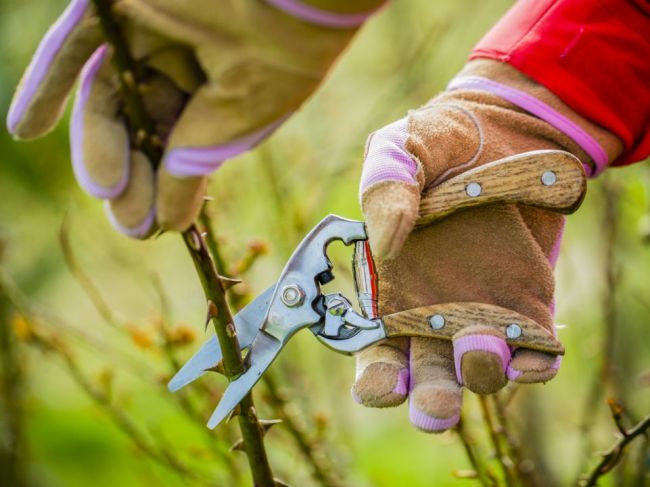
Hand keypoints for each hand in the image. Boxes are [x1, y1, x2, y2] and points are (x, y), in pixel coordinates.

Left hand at [7, 0, 384, 236]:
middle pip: (140, 125)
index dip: (162, 185)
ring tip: (103, 188)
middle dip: (132, 173)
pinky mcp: (118, 7)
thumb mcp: (233, 125)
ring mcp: (148, 34)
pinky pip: (74, 47)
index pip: (179, 144)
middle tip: (127, 216)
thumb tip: (170, 223)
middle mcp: (182, 64)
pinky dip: (47, 86)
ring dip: (97, 145)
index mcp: (220, 91)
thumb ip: (192, 167)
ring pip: (108, 96)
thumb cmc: (277, 58)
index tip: (150, 225)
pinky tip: (26, 132)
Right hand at [351, 59, 603, 431]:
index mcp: (388, 288)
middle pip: (426, 375)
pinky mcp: (529, 303)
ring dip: (480, 374)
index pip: (374, 349)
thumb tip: (386, 241)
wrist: (505, 130)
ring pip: (477, 368)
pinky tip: (533, 355)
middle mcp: (431, 310)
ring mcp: (482, 309)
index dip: (376, 376)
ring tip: (482, 352)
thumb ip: (384, 186)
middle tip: (434, 409)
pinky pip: (532, 352)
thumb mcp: (400, 148)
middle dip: (429, 398)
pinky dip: (534, 364)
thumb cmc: (438, 142)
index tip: (383, 384)